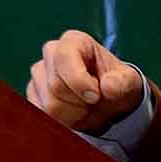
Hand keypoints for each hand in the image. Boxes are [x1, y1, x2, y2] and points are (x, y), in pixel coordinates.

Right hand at [27, 32, 146, 134]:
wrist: (106, 101)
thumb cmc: (115, 85)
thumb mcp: (128, 83)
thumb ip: (122, 83)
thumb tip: (108, 86)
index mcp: (74, 41)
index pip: (65, 58)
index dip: (79, 81)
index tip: (96, 96)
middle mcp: (51, 52)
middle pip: (56, 86)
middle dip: (79, 102)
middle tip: (93, 101)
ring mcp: (38, 73)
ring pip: (49, 104)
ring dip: (72, 113)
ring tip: (84, 106)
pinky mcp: (32, 93)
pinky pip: (42, 115)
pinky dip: (60, 121)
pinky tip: (71, 113)